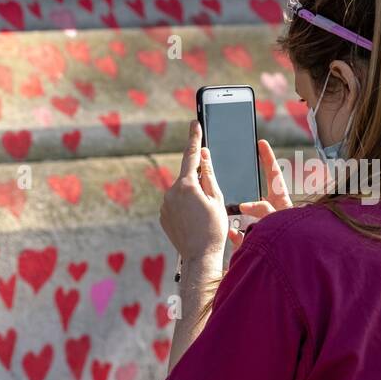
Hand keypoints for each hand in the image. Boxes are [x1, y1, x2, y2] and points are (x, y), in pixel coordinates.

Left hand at [160, 121, 228, 258]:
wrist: (199, 257)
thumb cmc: (214, 228)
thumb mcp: (217, 199)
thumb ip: (209, 175)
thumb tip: (204, 155)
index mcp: (187, 185)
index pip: (191, 155)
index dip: (194, 138)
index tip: (195, 123)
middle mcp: (171, 192)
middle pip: (188, 177)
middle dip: (199, 183)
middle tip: (210, 203)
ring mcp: (165, 204)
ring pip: (182, 191)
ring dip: (192, 197)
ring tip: (203, 217)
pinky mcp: (163, 215)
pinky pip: (175, 204)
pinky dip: (185, 207)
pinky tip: (194, 222)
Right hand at [229, 139, 292, 249]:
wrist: (296, 270)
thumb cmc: (296, 244)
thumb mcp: (279, 220)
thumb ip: (263, 210)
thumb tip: (245, 205)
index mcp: (283, 204)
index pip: (274, 176)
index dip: (267, 158)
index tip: (261, 143)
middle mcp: (274, 215)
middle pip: (257, 197)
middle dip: (245, 192)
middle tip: (234, 181)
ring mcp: (266, 230)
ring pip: (248, 218)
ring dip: (239, 218)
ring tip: (228, 214)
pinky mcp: (258, 245)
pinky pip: (244, 238)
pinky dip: (236, 236)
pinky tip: (231, 233)